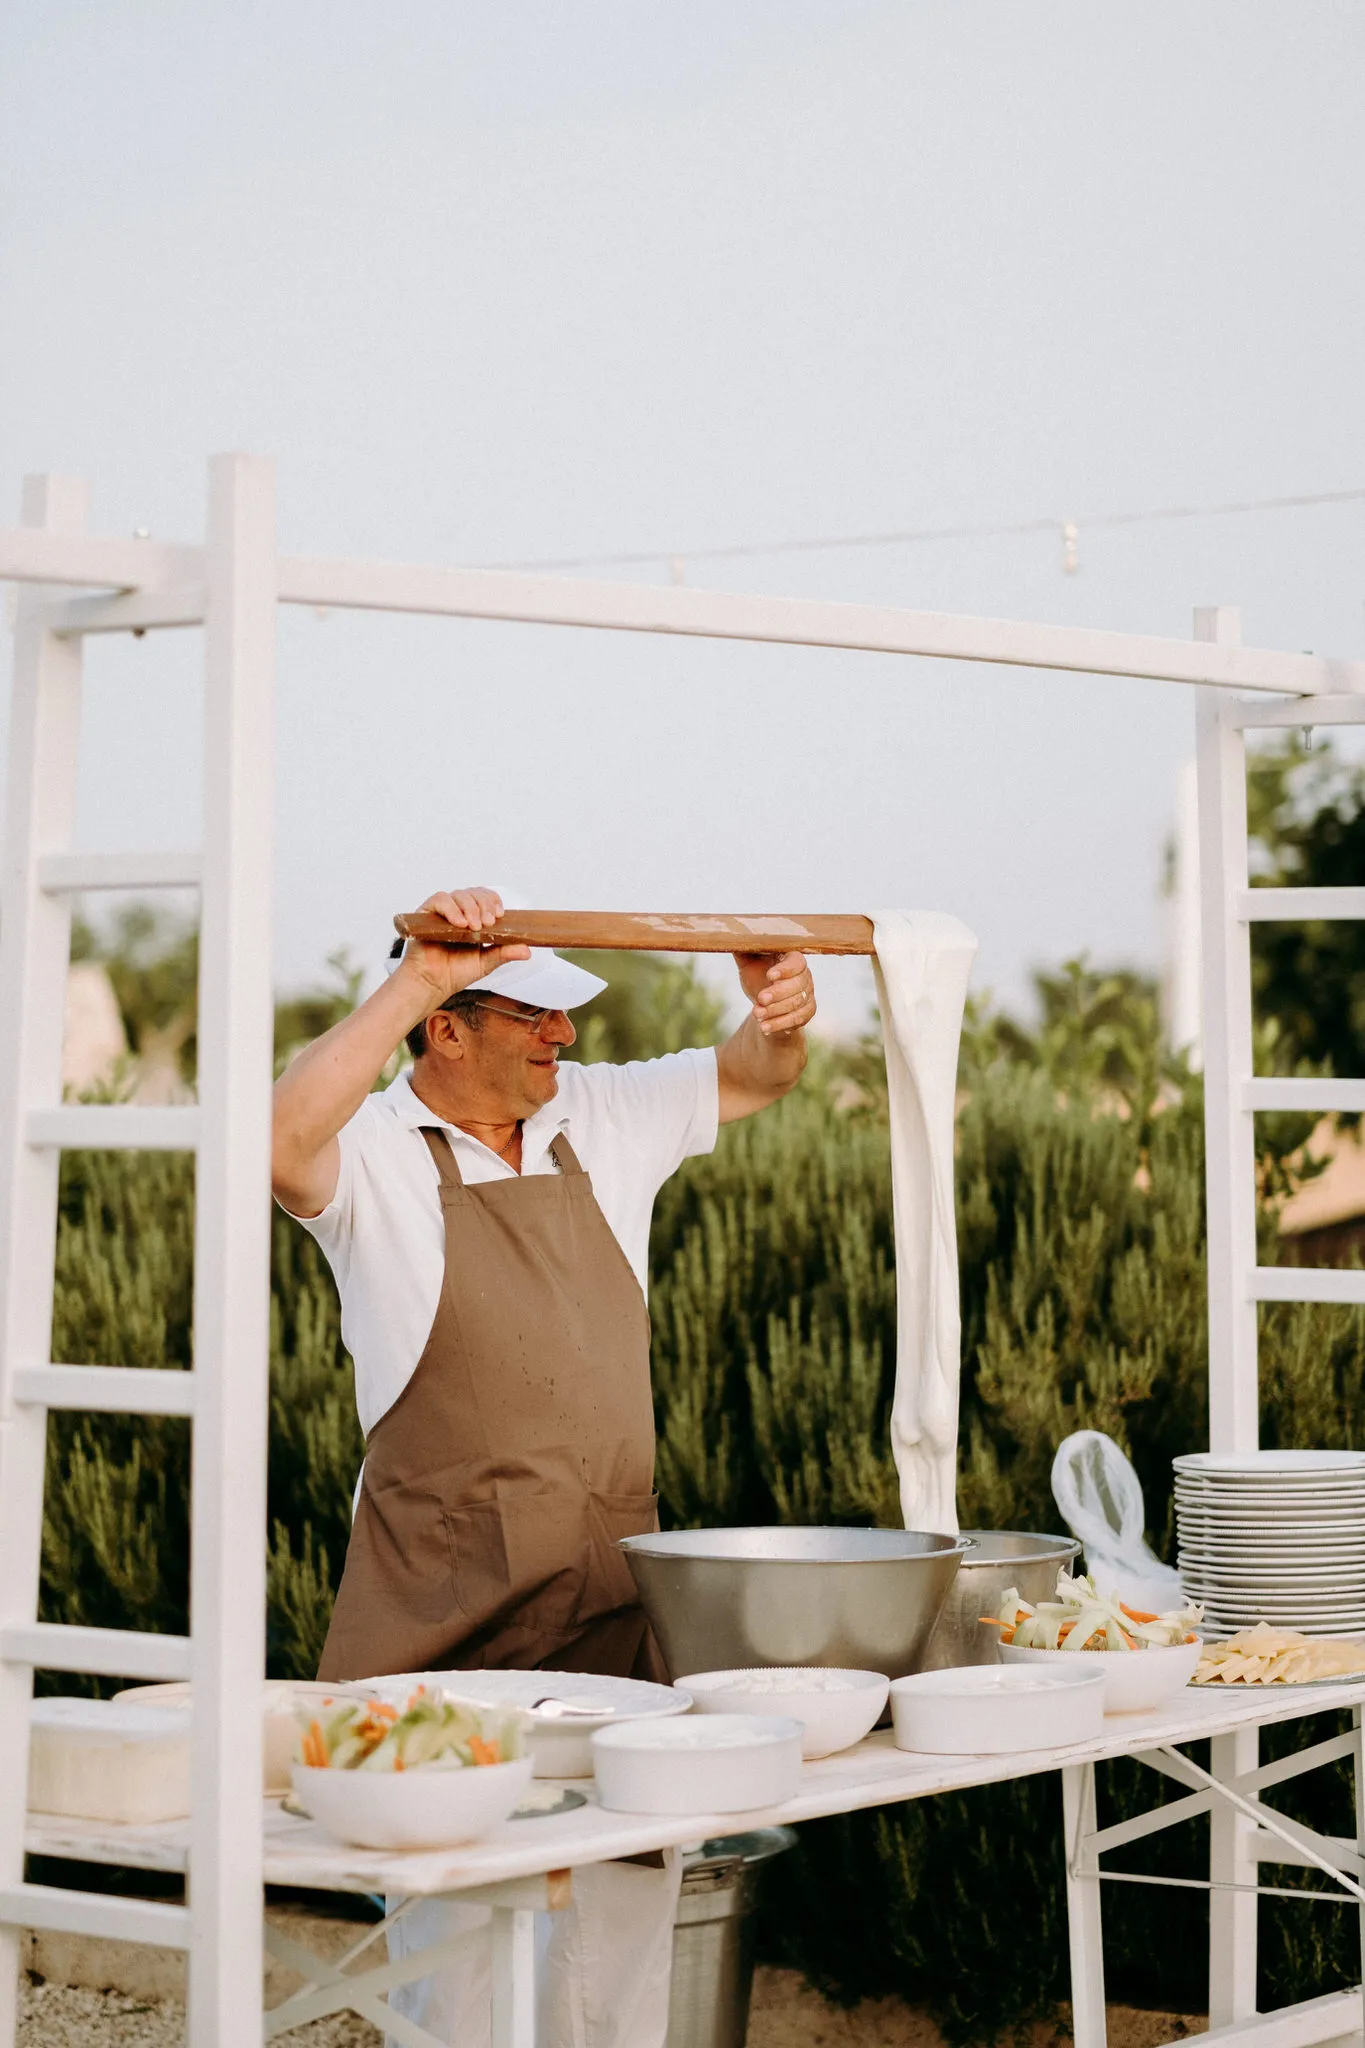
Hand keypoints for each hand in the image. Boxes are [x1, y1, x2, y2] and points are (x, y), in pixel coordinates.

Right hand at [397, 888, 530, 1006]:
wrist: (432, 983)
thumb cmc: (455, 973)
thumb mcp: (486, 962)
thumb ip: (504, 953)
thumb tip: (527, 950)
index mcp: (473, 919)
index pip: (485, 898)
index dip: (493, 901)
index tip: (499, 914)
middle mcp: (458, 912)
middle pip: (474, 893)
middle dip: (484, 905)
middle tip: (488, 923)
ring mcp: (443, 912)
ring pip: (459, 894)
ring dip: (470, 907)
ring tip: (474, 927)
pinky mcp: (426, 914)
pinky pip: (440, 900)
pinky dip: (452, 909)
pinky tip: (460, 924)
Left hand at [734, 949, 816, 1034]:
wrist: (764, 1003)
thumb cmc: (757, 976)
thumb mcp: (748, 962)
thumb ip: (744, 949)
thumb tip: (732, 936)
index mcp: (792, 959)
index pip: (796, 962)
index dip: (785, 969)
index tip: (769, 975)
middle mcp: (805, 976)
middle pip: (798, 985)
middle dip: (778, 993)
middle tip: (761, 999)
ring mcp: (808, 994)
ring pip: (797, 1003)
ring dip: (776, 1010)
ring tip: (757, 1014)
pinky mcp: (807, 1012)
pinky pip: (798, 1019)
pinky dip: (780, 1024)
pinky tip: (764, 1027)